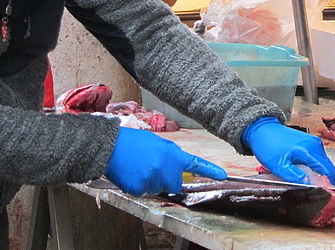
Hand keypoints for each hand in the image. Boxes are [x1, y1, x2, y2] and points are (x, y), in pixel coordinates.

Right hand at [105, 127, 225, 195]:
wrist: (111, 146)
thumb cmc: (133, 142)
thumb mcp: (158, 143)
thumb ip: (171, 156)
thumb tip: (177, 168)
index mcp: (172, 154)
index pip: (195, 164)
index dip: (210, 171)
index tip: (223, 176)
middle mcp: (165, 168)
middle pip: (174, 184)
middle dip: (167, 179)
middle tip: (153, 167)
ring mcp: (152, 179)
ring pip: (158, 189)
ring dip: (151, 181)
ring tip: (139, 166)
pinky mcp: (139, 188)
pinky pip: (144, 193)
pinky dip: (138, 186)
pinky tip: (132, 173)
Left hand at [242, 117, 334, 185]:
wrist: (263, 130)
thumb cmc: (268, 145)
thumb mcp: (279, 166)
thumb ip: (295, 176)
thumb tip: (308, 185)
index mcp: (308, 150)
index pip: (328, 170)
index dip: (329, 184)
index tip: (325, 193)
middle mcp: (314, 144)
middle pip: (328, 166)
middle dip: (325, 180)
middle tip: (316, 190)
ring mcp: (314, 142)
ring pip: (324, 162)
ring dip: (320, 173)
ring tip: (309, 181)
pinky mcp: (311, 142)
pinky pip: (319, 157)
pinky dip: (316, 166)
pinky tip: (306, 171)